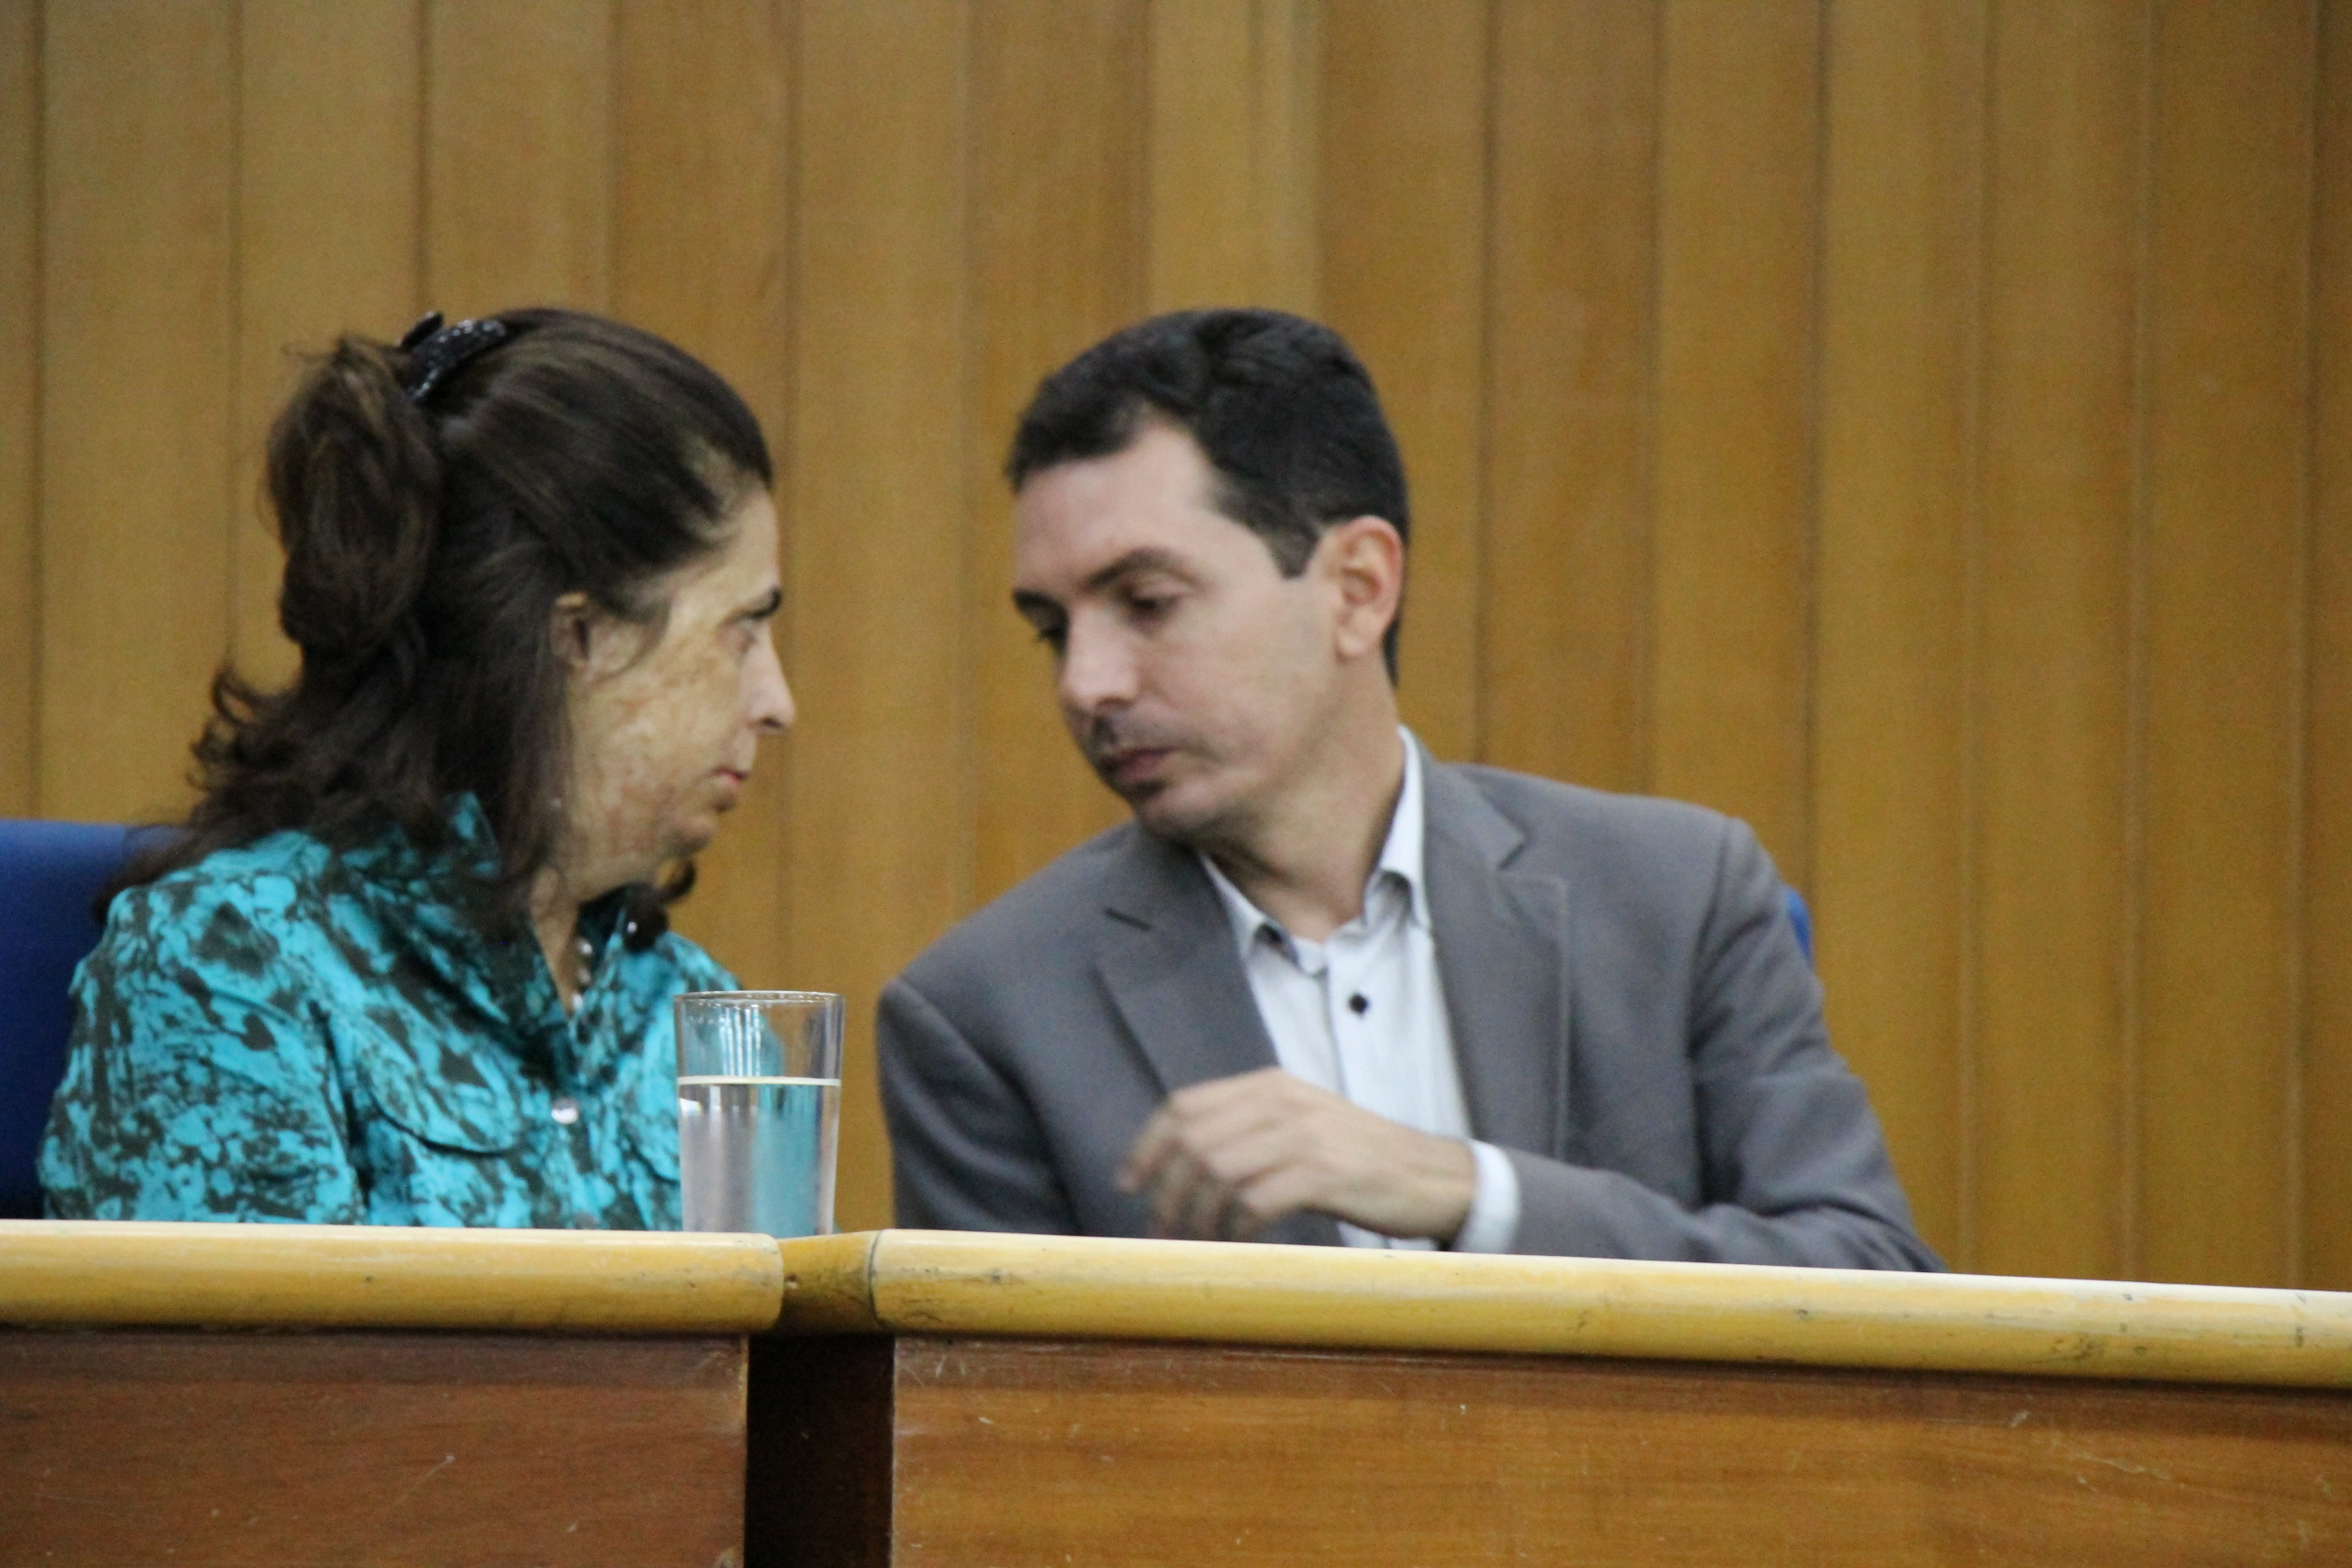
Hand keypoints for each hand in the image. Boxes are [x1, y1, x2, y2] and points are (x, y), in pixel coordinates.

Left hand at [1117, 1067, 1476, 1242]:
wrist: (1432, 1174)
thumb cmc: (1358, 1157)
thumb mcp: (1300, 1123)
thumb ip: (1248, 1128)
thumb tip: (1180, 1162)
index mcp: (1269, 1084)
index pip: (1184, 1106)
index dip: (1147, 1145)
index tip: (1129, 1183)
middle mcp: (1282, 1102)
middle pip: (1193, 1140)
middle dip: (1166, 1188)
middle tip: (1160, 1225)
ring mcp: (1304, 1135)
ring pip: (1217, 1170)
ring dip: (1196, 1213)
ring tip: (1196, 1238)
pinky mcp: (1325, 1173)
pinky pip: (1255, 1201)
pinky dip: (1236, 1226)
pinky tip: (1239, 1239)